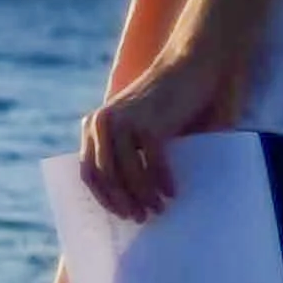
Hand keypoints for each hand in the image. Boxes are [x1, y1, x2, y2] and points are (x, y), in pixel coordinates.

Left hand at [78, 52, 232, 224]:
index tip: (120, 214)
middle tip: (141, 219)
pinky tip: (172, 193)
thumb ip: (130, 151)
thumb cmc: (170, 100)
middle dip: (123, 203)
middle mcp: (102, 124)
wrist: (193, 63)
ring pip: (128, 175)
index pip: (89, 172)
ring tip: (159, 210)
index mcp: (95, 126)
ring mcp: (124, 123)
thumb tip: (131, 194)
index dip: (104, 198)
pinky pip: (152, 164)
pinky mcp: (149, 123)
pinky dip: (162, 182)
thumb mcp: (140, 125)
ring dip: (143, 197)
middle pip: (106, 178)